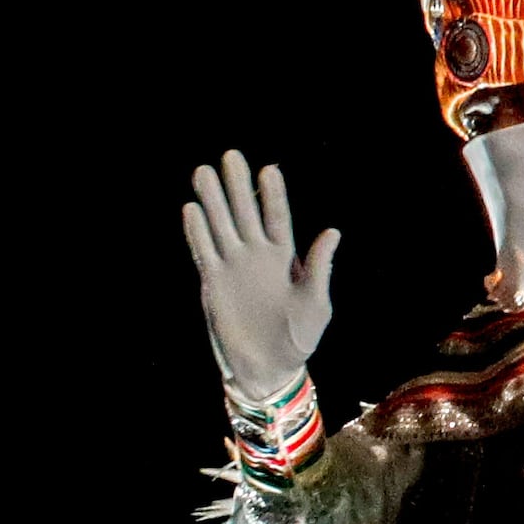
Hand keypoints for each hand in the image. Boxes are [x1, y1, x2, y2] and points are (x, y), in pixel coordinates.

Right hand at [184, 150, 340, 399]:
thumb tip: (332, 232)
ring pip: (221, 227)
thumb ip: (319, 267)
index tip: (268, 169)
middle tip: (230, 155)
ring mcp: (234, 267)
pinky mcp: (214, 284)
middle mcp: (257, 255)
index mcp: (285, 257)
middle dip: (237, 186)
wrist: (270, 368)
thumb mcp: (316, 303)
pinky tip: (191, 210)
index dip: (273, 195)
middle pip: (245, 213)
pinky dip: (197, 233)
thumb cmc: (299, 336)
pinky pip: (204, 253)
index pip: (277, 218)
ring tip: (202, 172)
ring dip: (212, 201)